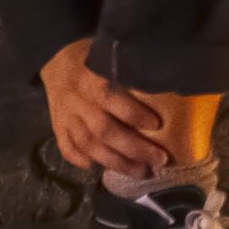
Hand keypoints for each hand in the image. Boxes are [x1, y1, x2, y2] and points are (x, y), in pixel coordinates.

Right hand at [41, 38, 165, 177]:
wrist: (56, 58)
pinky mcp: (57, 126)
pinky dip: (81, 160)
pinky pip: (67, 147)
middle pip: (103, 130)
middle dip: (133, 148)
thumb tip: (172, 82)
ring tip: (141, 172)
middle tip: (159, 160)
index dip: (133, 113)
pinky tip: (98, 168)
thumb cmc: (97, 57)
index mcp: (92, 78)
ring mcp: (65, 115)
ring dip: (115, 162)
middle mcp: (77, 100)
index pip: (110, 97)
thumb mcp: (114, 56)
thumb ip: (133, 71)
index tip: (158, 125)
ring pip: (88, 144)